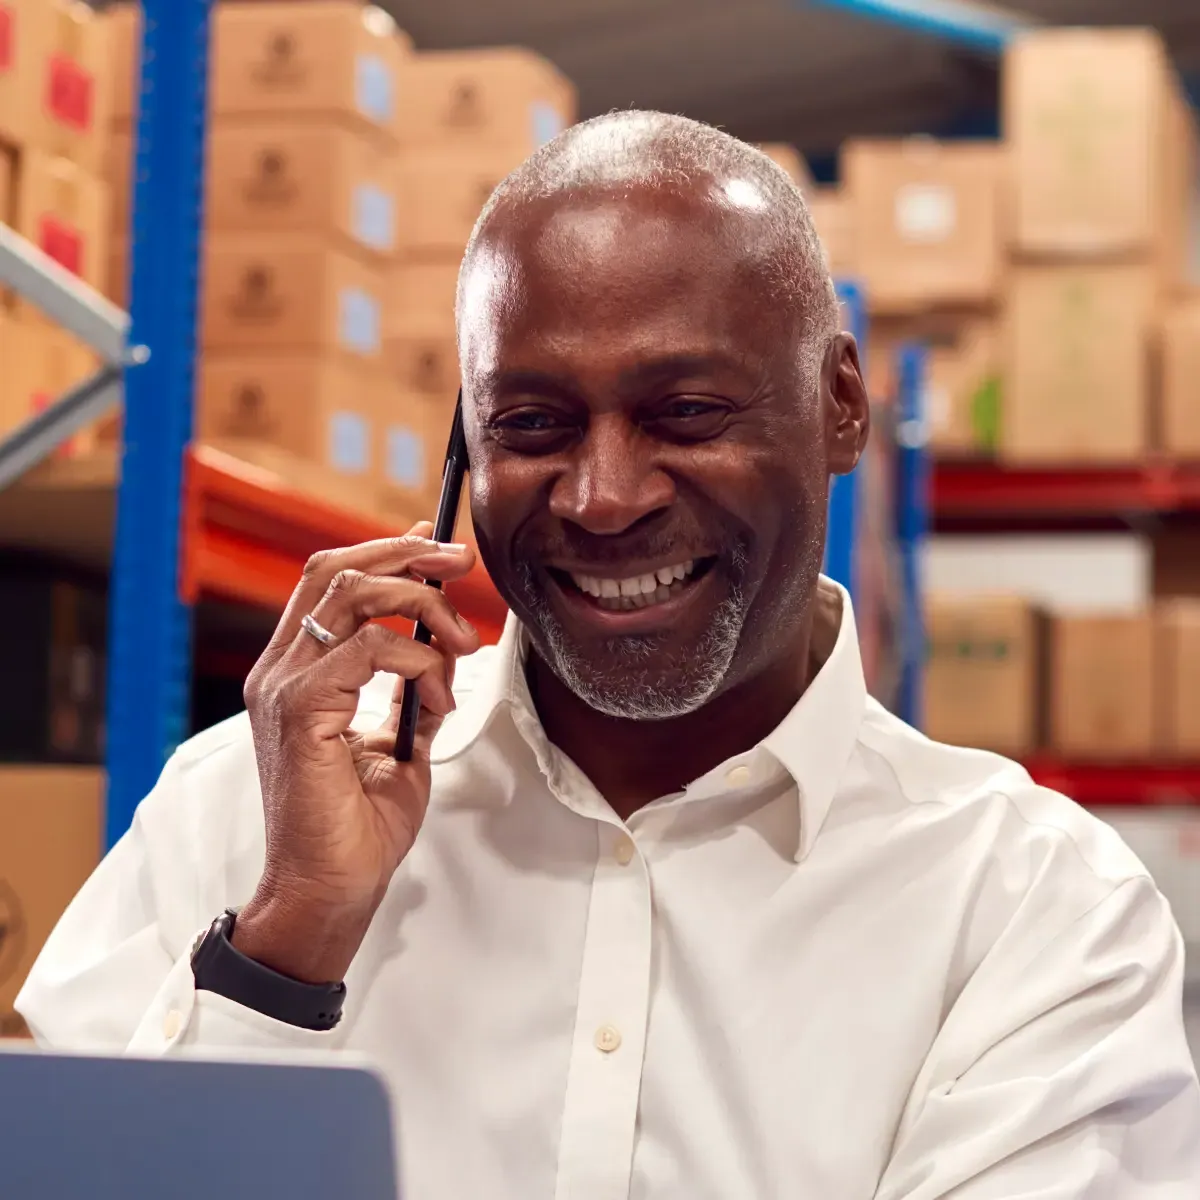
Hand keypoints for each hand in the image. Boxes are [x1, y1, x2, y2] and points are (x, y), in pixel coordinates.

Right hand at [234, 523, 479, 982]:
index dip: (385, 549)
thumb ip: (415, 689)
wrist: (330, 888)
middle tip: (462, 560)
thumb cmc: (359, 825)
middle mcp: (281, 669)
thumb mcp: (401, 742)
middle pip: (337, 569)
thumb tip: (447, 644)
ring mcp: (283, 686)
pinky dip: (418, 662)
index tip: (436, 542)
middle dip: (408, 553)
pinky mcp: (298, 711)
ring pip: (354, 595)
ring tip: (464, 642)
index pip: (330, 580)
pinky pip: (369, 650)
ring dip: (424, 605)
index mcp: (297, 670)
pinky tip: (438, 697)